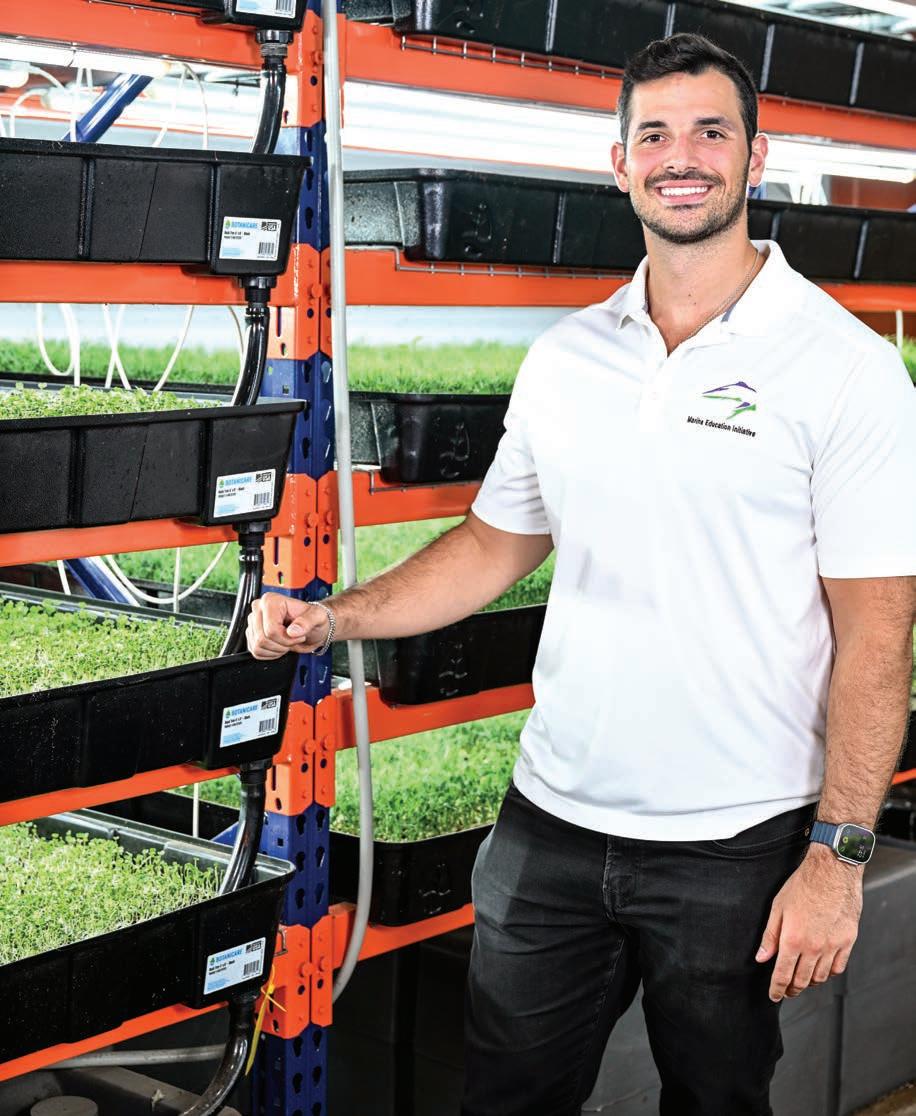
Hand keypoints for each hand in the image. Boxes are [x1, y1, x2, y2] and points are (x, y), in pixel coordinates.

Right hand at [246, 592, 330, 658]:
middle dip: (281, 645)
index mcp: (271, 601)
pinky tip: (279, 645)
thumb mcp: (317, 617)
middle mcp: (259, 608)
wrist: (311, 627)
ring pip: (257, 646)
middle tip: (293, 639)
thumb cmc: (313, 619)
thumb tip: (292, 631)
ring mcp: (253, 621)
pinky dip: (270, 653)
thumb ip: (307, 622)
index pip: (271, 630)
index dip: (286, 639)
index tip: (298, 635)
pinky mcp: (252, 633)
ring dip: (276, 650)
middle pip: (262, 639)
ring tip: (287, 641)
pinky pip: (255, 651)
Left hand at [755, 843, 862, 1001]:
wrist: (832, 872)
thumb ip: (770, 936)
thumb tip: (761, 957)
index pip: (782, 975)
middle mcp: (813, 947)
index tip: (774, 996)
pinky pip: (838, 967)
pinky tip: (822, 969)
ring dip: (810, 982)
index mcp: (793, 939)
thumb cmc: (803, 885)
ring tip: (802, 980)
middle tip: (787, 990)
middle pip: (802, 980)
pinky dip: (829, 973)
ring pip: (821, 977)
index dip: (777, 989)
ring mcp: (833, 946)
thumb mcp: (778, 908)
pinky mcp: (848, 941)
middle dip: (792, 989)